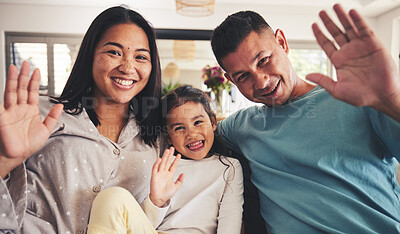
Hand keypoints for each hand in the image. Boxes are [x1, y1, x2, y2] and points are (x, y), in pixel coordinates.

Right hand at [0, 61, 62, 177]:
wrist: (18, 155)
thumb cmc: (29, 144)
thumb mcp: (46, 130)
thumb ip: (53, 117)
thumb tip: (60, 105)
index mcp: (30, 110)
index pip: (32, 92)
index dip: (35, 81)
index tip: (37, 70)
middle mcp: (20, 108)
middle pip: (21, 88)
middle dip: (23, 75)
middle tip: (25, 63)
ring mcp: (10, 111)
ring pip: (11, 91)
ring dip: (13, 79)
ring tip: (14, 67)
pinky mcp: (2, 117)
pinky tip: (2, 85)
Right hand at [149, 147, 183, 206]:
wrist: (160, 199)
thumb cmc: (166, 194)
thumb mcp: (176, 187)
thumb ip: (180, 181)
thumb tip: (183, 174)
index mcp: (169, 175)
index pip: (173, 165)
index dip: (176, 160)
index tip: (179, 155)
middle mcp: (164, 173)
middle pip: (167, 162)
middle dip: (170, 155)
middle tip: (172, 148)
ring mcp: (159, 174)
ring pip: (162, 163)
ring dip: (164, 157)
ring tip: (167, 151)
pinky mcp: (154, 176)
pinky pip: (155, 169)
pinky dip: (157, 164)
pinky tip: (160, 159)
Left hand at [306, 4, 399, 120]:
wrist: (381, 96)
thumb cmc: (360, 96)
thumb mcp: (337, 90)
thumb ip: (323, 81)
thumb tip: (307, 75)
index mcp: (339, 61)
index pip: (326, 44)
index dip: (319, 34)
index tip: (313, 25)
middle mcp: (349, 52)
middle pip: (336, 33)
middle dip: (328, 22)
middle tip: (321, 12)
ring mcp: (361, 47)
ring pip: (349, 28)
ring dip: (342, 17)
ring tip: (335, 6)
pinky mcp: (373, 44)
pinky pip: (364, 30)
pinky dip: (358, 21)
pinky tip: (351, 13)